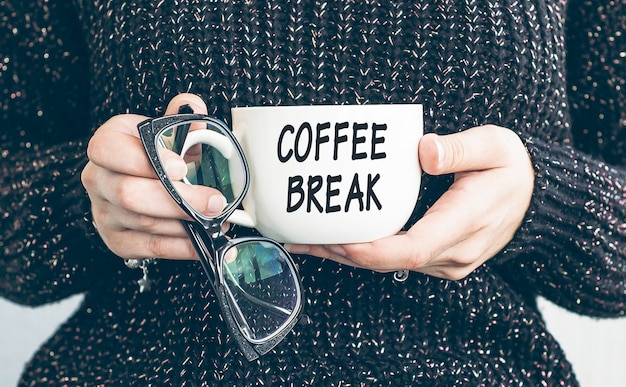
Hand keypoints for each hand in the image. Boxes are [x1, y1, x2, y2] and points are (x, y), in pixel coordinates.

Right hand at [81, 94, 224, 259]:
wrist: (138, 182)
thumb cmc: (156, 155)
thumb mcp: (166, 130)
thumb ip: (181, 117)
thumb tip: (193, 107)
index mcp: (107, 144)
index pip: (110, 150)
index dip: (145, 160)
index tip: (181, 168)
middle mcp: (98, 179)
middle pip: (130, 194)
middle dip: (179, 200)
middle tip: (215, 201)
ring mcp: (104, 212)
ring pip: (144, 223)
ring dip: (187, 223)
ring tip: (219, 219)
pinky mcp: (117, 240)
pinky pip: (151, 247)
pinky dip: (182, 246)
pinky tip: (205, 240)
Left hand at [285, 125, 533, 279]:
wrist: (533, 197)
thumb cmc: (511, 169)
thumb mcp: (494, 146)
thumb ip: (460, 149)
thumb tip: (425, 150)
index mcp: (466, 223)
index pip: (412, 249)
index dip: (371, 250)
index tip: (336, 241)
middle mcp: (455, 253)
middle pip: (391, 262)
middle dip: (345, 253)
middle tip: (303, 238)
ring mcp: (448, 262)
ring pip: (390, 266)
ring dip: (349, 255)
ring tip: (308, 240)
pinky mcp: (440, 260)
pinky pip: (397, 262)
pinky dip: (366, 253)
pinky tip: (338, 241)